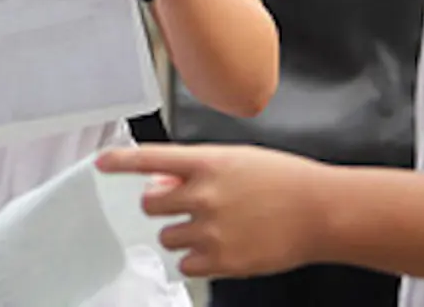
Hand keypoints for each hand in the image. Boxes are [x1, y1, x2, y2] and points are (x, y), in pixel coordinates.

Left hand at [97, 145, 338, 278]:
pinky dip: (195, 259)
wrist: (321, 212)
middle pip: (150, 204)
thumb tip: (165, 181)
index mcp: (208, 162)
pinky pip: (184, 264)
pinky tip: (219, 247)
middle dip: (163, 205)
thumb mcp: (239, 159)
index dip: (121, 162)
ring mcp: (211, 229)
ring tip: (214, 227)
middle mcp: (204, 195)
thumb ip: (198, 169)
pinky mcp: (221, 260)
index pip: (152, 159)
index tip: (101, 164)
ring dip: (181, 232)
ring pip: (166, 236)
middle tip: (187, 206)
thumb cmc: (285, 181)